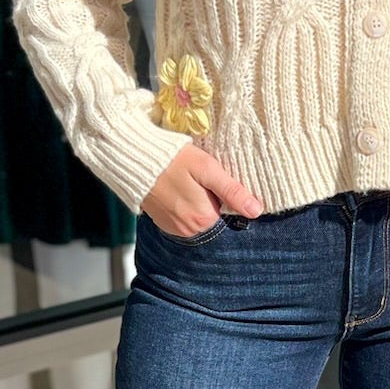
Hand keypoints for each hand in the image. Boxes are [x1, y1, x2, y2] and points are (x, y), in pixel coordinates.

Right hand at [142, 147, 261, 238]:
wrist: (132, 158)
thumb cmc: (171, 159)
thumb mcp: (207, 169)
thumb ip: (232, 191)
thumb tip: (256, 211)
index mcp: (204, 219)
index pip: (228, 212)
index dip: (223, 194)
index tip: (212, 179)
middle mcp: (189, 230)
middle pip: (213, 215)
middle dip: (210, 198)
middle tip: (197, 178)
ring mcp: (174, 229)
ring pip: (197, 216)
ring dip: (196, 201)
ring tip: (185, 181)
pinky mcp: (163, 223)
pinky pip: (182, 217)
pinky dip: (182, 204)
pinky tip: (175, 188)